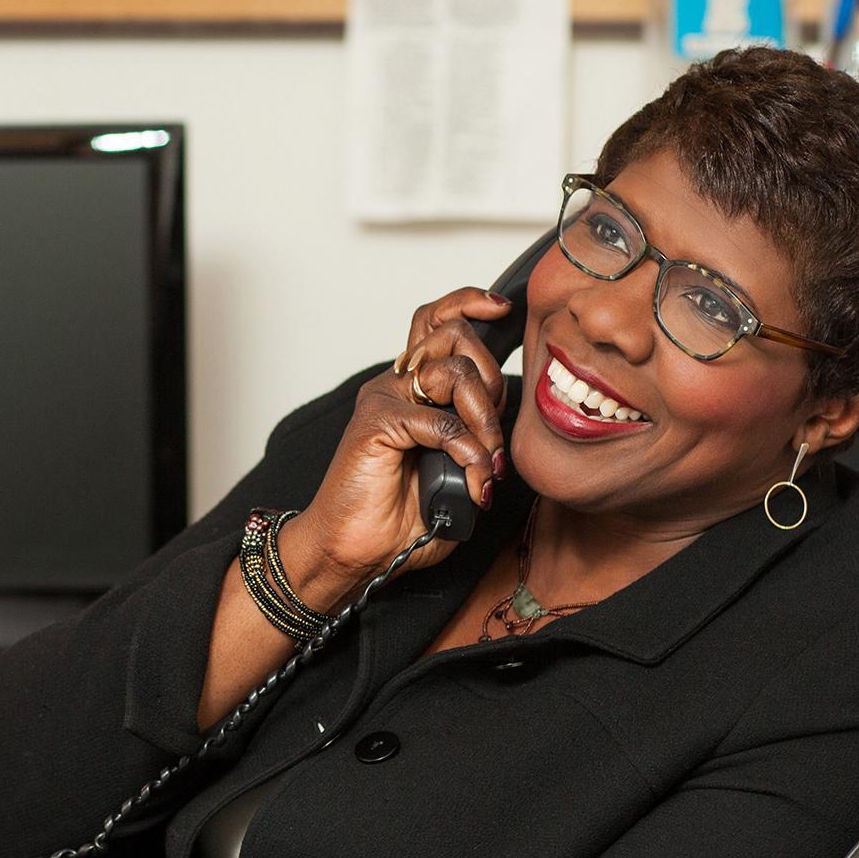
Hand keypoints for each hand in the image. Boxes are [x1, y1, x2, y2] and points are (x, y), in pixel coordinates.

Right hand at [283, 285, 514, 589]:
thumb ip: (478, 443)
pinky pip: (442, 422)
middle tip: (494, 445)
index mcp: (414, 390)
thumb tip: (503, 436)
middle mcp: (398, 386)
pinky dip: (468, 453)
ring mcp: (385, 399)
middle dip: (495, 388)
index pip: (437, 323)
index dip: (468, 304)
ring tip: (485, 464)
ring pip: (455, 372)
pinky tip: (471, 480)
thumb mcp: (456, 476)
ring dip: (485, 420)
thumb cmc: (397, 520)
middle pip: (459, 341)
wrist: (355, 552)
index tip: (500, 308)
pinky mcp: (378, 421)